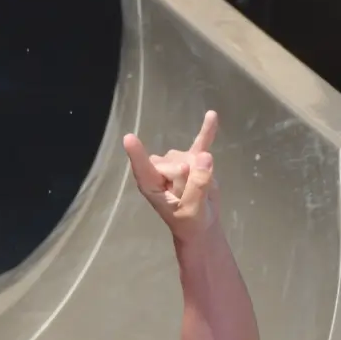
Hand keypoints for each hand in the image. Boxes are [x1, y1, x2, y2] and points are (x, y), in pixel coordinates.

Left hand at [123, 109, 217, 238]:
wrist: (201, 224)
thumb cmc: (189, 222)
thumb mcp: (192, 211)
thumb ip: (197, 186)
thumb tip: (206, 156)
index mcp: (150, 184)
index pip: (143, 168)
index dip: (137, 155)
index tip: (128, 138)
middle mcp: (160, 168)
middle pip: (177, 164)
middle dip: (189, 182)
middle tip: (190, 200)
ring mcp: (177, 161)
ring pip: (192, 158)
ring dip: (199, 176)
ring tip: (196, 192)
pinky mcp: (194, 159)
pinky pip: (201, 142)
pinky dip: (207, 131)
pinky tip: (212, 115)